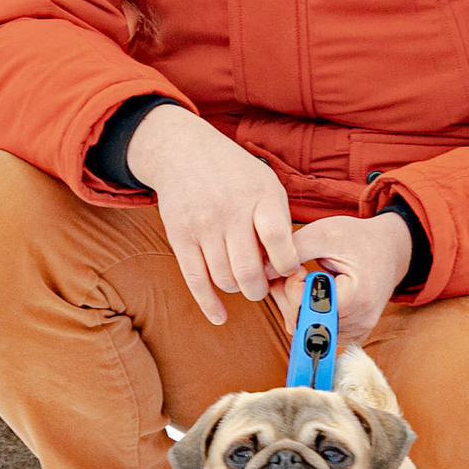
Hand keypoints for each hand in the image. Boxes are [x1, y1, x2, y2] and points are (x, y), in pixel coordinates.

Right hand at [126, 105, 293, 325]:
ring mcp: (202, 225)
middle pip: (249, 272)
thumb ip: (279, 222)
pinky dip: (209, 305)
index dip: (287, 265)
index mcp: (259, 196)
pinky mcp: (180, 237)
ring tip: (241, 278)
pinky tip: (220, 316)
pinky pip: (195, 281)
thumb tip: (288, 268)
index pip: (278, 240)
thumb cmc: (235, 174)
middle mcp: (230, 211)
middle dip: (260, 288)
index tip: (288, 268)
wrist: (183, 152)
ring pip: (224, 280)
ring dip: (238, 289)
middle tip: (262, 284)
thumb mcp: (266, 184)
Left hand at [268, 209, 413, 348]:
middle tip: (295, 272)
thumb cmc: (359, 239)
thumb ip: (293, 248)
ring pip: (305, 331)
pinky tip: (310, 293)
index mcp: (356, 298)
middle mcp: (359, 323)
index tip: (300, 266)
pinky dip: (306, 314)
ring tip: (303, 280)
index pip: (306, 306)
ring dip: (295, 306)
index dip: (292, 286)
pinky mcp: (350, 335)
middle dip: (288, 296)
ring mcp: (355, 333)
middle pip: (302, 323)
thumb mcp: (326, 233)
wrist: (389, 250)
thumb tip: (262, 269)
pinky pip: (316, 332)